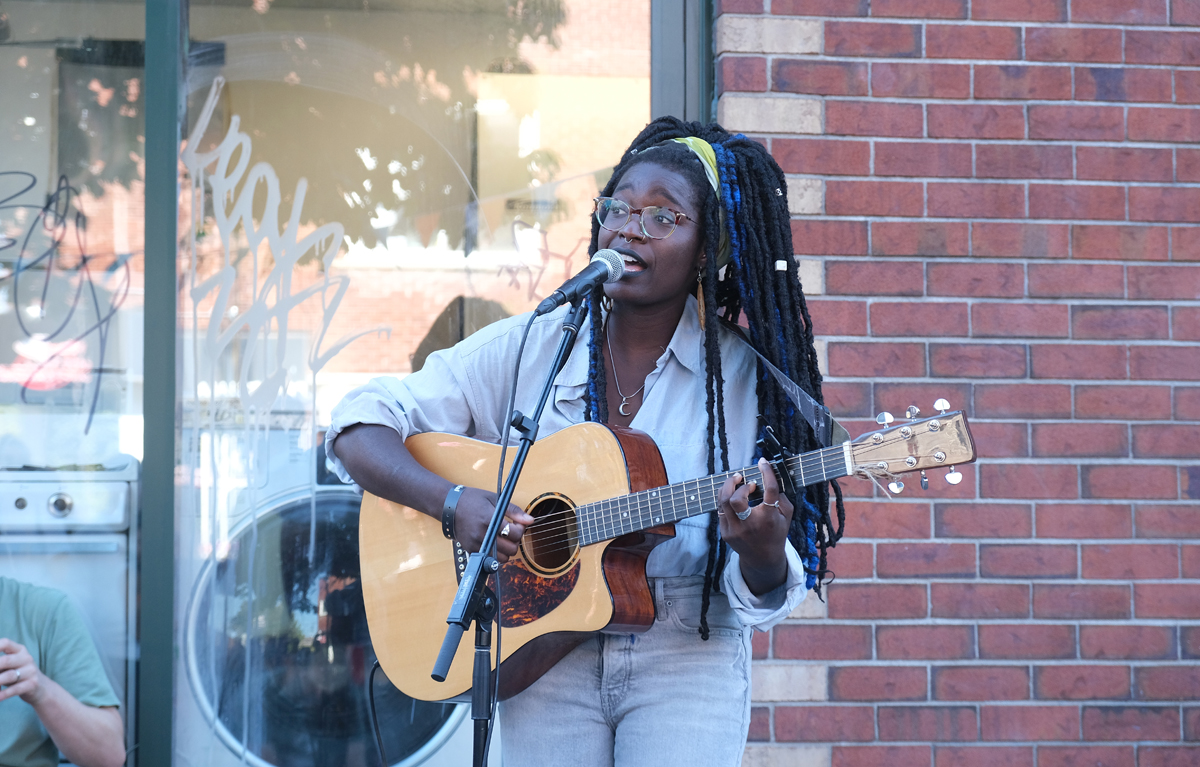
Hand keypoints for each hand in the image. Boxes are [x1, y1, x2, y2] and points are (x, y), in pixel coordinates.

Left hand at [0, 637, 44, 705]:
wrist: (41, 687)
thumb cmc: (18, 674)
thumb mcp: (9, 666)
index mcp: (19, 650)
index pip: (5, 643)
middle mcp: (26, 658)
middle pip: (5, 660)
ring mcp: (31, 671)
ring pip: (10, 676)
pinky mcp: (33, 684)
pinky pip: (15, 689)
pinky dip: (4, 694)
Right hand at [451, 487, 533, 563]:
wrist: (450, 506)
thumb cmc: (473, 500)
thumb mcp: (495, 500)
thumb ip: (514, 511)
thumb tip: (530, 520)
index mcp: (490, 519)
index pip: (514, 533)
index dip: (520, 529)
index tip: (517, 524)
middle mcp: (482, 534)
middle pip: (510, 548)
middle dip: (515, 541)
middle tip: (511, 531)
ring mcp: (476, 544)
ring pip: (502, 558)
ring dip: (507, 550)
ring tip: (503, 538)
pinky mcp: (471, 550)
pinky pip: (490, 559)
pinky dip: (496, 554)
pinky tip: (494, 543)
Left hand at [717, 457, 794, 594]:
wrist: (763, 558)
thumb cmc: (776, 532)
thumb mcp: (787, 516)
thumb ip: (781, 497)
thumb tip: (769, 478)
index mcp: (770, 519)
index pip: (769, 491)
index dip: (766, 473)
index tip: (762, 462)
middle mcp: (751, 525)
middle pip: (736, 499)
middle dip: (738, 484)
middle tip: (743, 479)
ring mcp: (736, 530)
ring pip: (723, 502)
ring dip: (728, 487)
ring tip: (735, 481)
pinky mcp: (725, 533)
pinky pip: (720, 510)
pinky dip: (725, 499)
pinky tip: (732, 495)